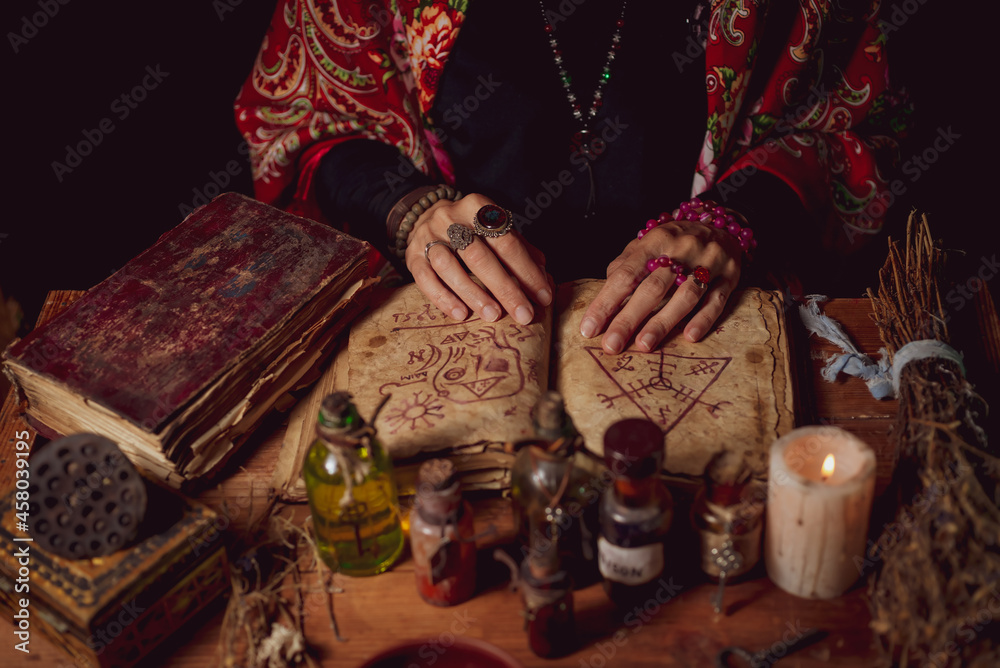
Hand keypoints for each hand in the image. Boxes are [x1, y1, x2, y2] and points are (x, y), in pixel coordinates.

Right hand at [405, 193, 551, 324]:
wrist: (425, 217)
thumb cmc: (471, 230)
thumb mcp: (496, 231)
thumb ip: (521, 251)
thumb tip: (544, 280)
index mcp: (478, 207)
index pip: (506, 241)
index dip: (527, 271)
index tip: (543, 297)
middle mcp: (450, 218)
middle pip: (479, 256)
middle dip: (505, 288)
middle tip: (523, 315)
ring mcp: (428, 236)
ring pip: (449, 266)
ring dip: (473, 293)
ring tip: (493, 315)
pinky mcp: (412, 256)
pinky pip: (425, 279)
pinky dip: (443, 298)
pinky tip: (461, 314)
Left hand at [580, 217, 741, 352]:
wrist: (724, 224)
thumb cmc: (676, 242)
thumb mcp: (649, 243)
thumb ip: (626, 264)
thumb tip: (606, 291)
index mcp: (656, 240)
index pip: (626, 274)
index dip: (606, 302)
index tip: (590, 328)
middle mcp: (682, 249)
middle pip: (652, 287)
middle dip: (629, 318)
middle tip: (611, 344)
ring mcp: (709, 262)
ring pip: (685, 295)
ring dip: (663, 322)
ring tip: (643, 345)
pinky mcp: (730, 276)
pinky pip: (717, 300)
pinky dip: (703, 319)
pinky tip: (689, 336)